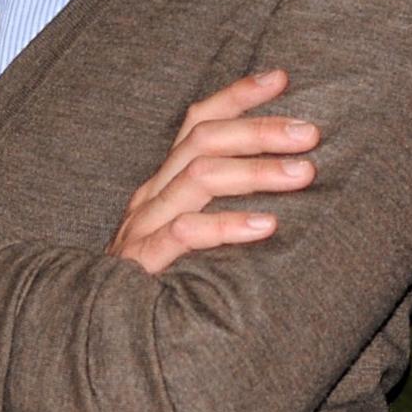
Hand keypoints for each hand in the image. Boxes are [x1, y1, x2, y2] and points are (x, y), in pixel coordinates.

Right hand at [108, 69, 319, 275]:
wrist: (101, 332)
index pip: (197, 124)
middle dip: (259, 130)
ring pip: (197, 179)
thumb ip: (225, 205)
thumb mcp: (193, 234)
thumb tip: (291, 177)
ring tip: (302, 173)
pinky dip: (226, 225)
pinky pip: (183, 234)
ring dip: (255, 171)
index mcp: (164, 183)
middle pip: (202, 142)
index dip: (237, 97)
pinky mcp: (142, 264)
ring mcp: (143, 227)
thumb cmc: (165, 280)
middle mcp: (152, 196)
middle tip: (310, 134)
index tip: (281, 78)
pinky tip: (266, 226)